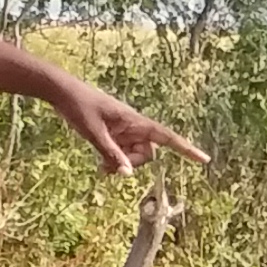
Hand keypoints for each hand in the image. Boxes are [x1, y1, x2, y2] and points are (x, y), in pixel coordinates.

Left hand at [50, 76, 202, 174]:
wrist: (62, 91)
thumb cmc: (80, 107)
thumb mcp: (94, 133)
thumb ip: (112, 155)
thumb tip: (129, 175)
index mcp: (136, 121)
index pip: (167, 137)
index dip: (186, 149)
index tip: (204, 159)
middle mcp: (134, 127)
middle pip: (147, 153)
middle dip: (133, 164)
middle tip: (110, 168)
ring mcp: (124, 132)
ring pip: (134, 156)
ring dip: (121, 165)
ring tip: (101, 168)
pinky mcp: (114, 135)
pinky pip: (122, 154)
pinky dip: (114, 162)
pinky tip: (101, 166)